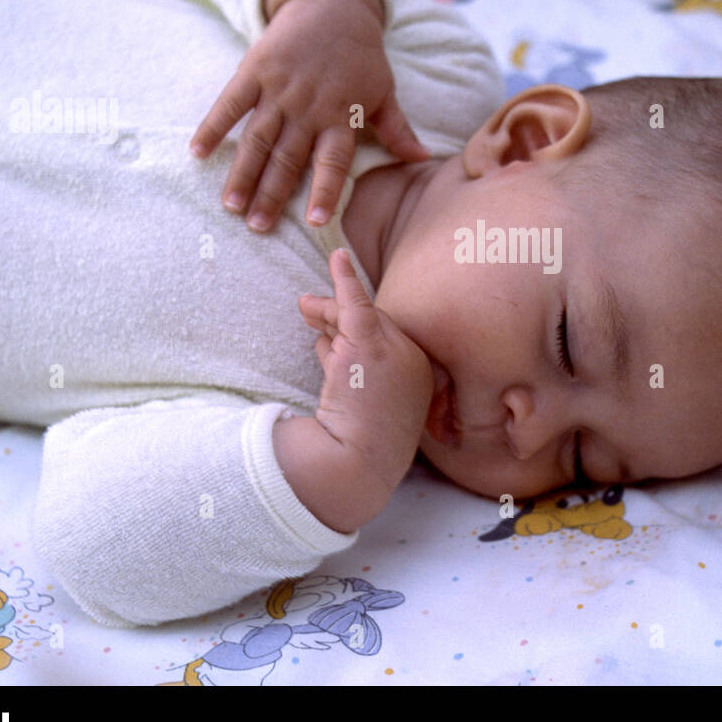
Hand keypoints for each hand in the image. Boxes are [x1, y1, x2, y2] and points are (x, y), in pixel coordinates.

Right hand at [190, 0, 428, 231]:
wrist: (332, 2)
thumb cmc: (361, 54)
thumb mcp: (384, 90)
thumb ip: (396, 129)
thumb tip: (422, 158)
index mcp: (342, 115)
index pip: (333, 162)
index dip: (324, 191)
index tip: (316, 221)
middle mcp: (309, 107)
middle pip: (288, 158)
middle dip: (272, 195)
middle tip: (257, 227)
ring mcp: (279, 89)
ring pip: (258, 139)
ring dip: (243, 173)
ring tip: (231, 205)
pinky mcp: (255, 70)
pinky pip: (230, 103)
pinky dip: (213, 127)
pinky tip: (197, 152)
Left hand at [284, 248, 433, 530]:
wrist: (353, 466)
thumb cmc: (353, 448)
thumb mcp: (355, 403)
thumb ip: (346, 366)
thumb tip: (322, 337)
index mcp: (417, 380)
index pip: (385, 343)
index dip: (351, 336)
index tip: (327, 337)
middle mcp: (413, 362)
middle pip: (370, 326)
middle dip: (336, 318)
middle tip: (306, 310)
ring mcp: (395, 350)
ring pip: (354, 320)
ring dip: (326, 313)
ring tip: (304, 307)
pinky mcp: (370, 343)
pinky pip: (357, 301)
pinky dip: (346, 277)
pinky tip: (337, 255)